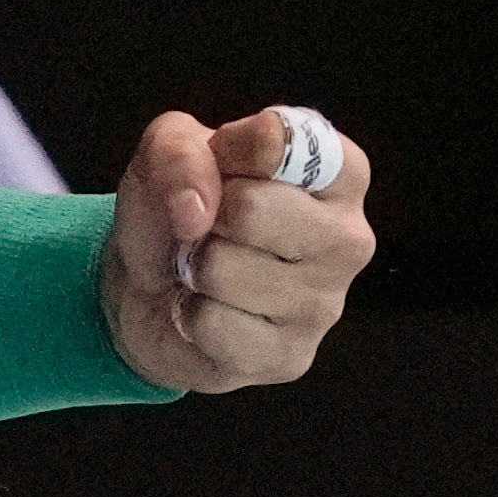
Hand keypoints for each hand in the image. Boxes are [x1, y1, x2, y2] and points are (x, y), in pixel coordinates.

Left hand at [99, 106, 376, 392]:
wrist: (149, 292)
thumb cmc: (179, 212)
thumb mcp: (167, 153)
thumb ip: (178, 150)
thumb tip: (195, 208)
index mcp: (339, 173)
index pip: (277, 140)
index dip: (223, 150)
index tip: (217, 165)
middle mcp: (348, 237)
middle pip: (250, 208)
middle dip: (204, 215)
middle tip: (209, 228)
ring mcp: (325, 304)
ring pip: (221, 268)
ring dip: (194, 267)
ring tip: (208, 270)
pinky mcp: (290, 356)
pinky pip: (211, 323)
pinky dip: (189, 315)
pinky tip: (209, 311)